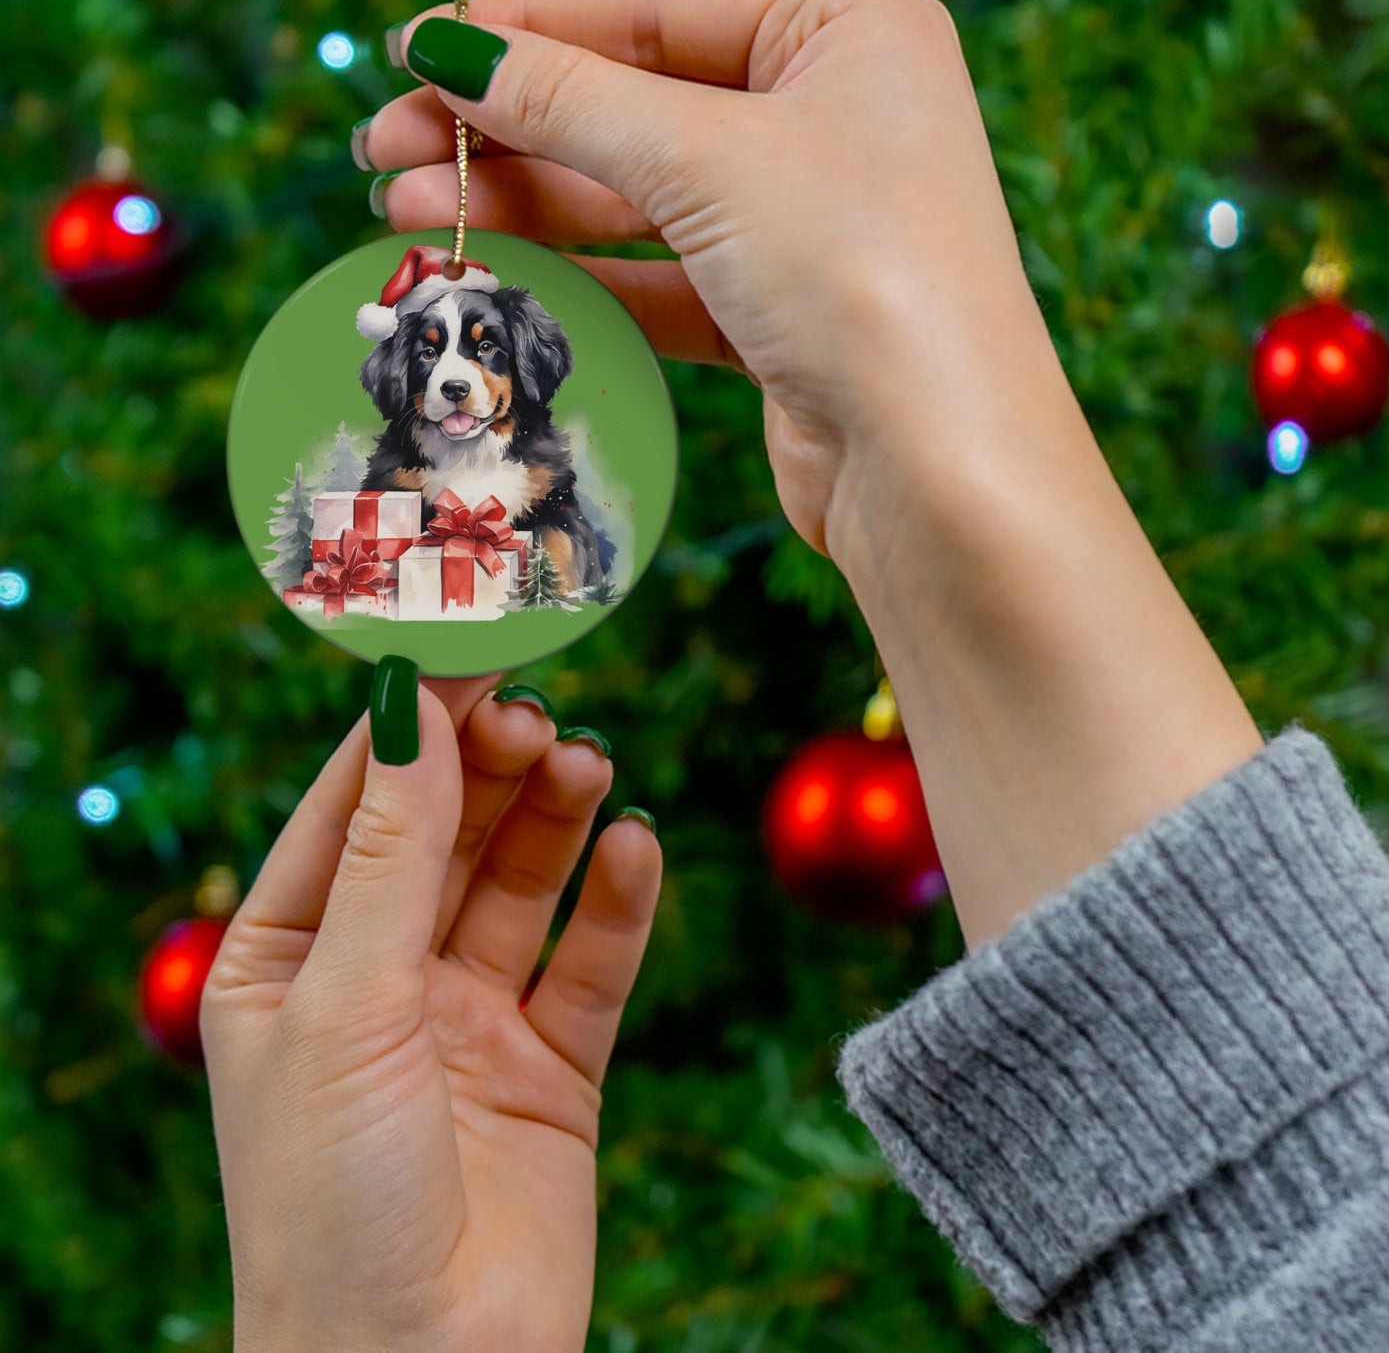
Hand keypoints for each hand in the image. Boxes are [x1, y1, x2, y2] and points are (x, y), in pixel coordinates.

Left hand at [201, 669, 661, 1352]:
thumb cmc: (332, 1201)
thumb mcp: (346, 1004)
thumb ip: (391, 854)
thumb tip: (413, 709)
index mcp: (289, 959)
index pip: (353, 807)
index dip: (410, 727)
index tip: (469, 650)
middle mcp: (380, 979)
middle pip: (447, 834)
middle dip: (490, 769)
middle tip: (539, 715)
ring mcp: (469, 1021)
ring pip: (521, 885)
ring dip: (555, 819)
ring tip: (587, 765)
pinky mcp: (552, 1067)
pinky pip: (591, 963)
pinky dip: (617, 903)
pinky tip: (636, 848)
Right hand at [362, 0, 1060, 563]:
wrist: (937, 469)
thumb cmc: (860, 276)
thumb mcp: (707, 159)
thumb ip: (570, 100)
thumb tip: (448, 49)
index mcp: (847, 33)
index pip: (655, 8)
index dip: (526, 28)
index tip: (415, 50)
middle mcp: (833, 119)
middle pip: (636, 103)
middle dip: (507, 127)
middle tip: (385, 149)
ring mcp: (807, 223)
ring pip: (639, 197)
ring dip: (526, 204)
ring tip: (407, 213)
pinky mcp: (781, 316)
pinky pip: (661, 278)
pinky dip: (581, 276)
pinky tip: (495, 273)